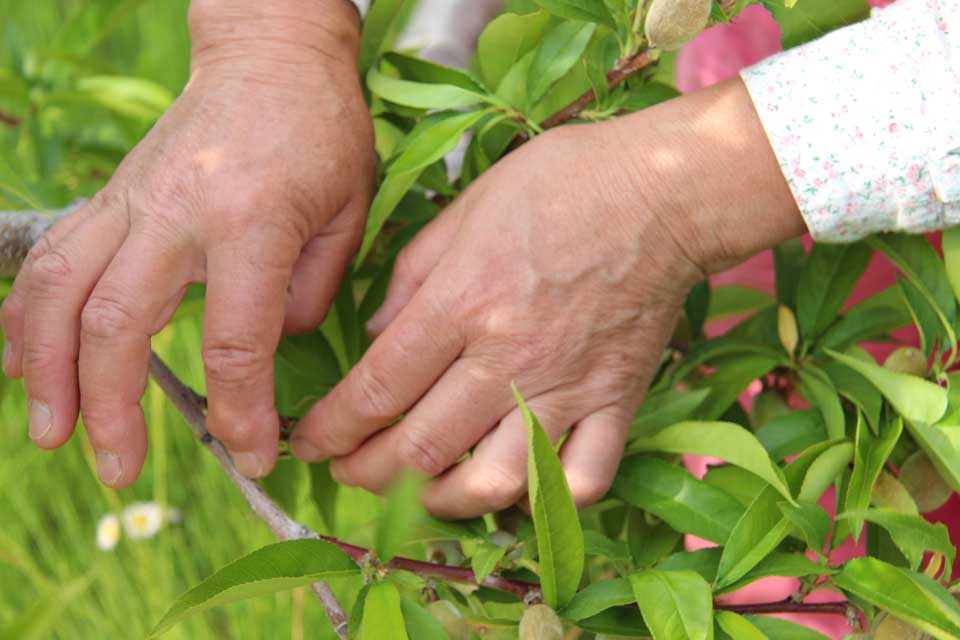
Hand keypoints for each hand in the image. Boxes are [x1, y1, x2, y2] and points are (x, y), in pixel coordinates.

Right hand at [0, 0, 373, 485]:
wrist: (270, 56)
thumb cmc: (323, 132)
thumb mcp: (348, 214)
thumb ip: (311, 294)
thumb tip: (267, 351)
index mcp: (251, 222)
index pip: (235, 342)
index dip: (239, 412)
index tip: (250, 455)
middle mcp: (176, 213)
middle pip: (118, 324)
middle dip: (112, 410)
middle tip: (118, 471)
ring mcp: (131, 201)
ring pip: (61, 291)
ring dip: (47, 372)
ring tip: (52, 435)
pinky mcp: (110, 197)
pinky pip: (52, 259)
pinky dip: (28, 317)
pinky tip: (26, 364)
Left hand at [290, 79, 803, 518]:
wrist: (664, 189)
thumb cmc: (560, 184)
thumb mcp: (465, 207)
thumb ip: (410, 276)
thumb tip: (376, 338)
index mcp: (463, 301)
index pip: (377, 389)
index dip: (330, 429)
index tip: (309, 441)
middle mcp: (508, 357)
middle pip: (421, 447)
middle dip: (366, 472)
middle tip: (345, 470)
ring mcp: (567, 388)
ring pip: (495, 482)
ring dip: (442, 501)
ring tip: (418, 491)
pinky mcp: (616, 403)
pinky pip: (583, 479)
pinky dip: (546, 503)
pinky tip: (519, 491)